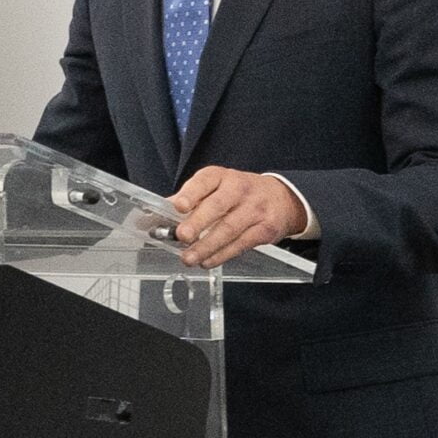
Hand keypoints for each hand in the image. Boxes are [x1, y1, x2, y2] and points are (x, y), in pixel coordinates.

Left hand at [168, 166, 307, 268]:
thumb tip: (155, 217)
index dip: (191, 193)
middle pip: (218, 205)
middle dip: (198, 222)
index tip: (179, 206)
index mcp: (221, 177)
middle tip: (182, 236)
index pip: (205, 181)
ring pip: (229, 228)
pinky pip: (241, 244)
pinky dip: (222, 255)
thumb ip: (188, 200)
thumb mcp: (216, 187)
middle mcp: (239, 189)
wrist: (281, 199)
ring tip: (189, 257)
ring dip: (207, 246)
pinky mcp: (265, 229)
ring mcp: (254, 209)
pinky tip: (207, 261)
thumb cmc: (239, 194)